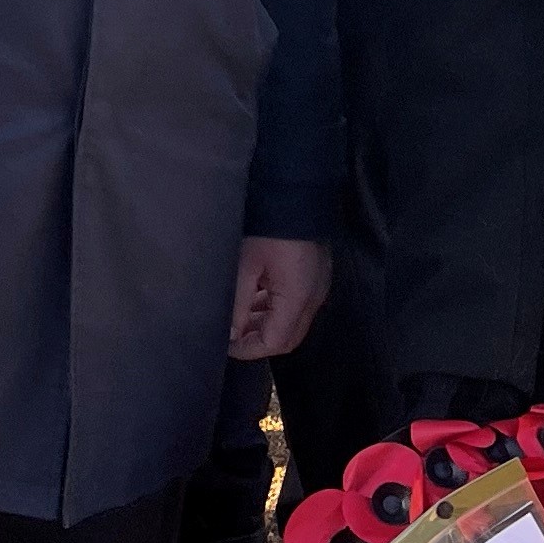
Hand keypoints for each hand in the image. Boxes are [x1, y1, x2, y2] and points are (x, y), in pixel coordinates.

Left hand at [227, 236, 332, 361]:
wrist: (296, 193)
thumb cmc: (269, 227)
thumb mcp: (246, 265)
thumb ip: (238, 303)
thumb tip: (230, 333)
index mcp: (298, 298)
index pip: (275, 342)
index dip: (249, 349)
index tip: (226, 345)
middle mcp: (313, 298)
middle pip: (288, 337)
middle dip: (258, 341)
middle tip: (231, 335)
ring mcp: (317, 287)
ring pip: (291, 322)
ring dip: (265, 324)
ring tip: (238, 316)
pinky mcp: (315, 276)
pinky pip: (295, 304)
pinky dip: (274, 309)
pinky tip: (253, 299)